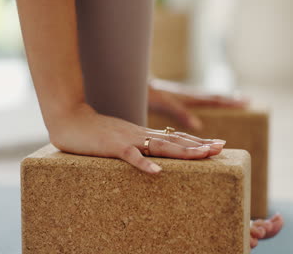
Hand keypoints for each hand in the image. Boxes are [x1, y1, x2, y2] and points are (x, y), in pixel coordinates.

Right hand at [49, 103, 225, 173]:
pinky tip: (158, 172)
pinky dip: (144, 164)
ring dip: (183, 151)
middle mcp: (140, 135)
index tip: (217, 145)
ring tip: (204, 155)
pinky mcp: (113, 147)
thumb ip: (135, 144)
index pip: (175, 138)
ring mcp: (128, 140)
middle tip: (221, 147)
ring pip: (161, 146)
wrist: (70, 120)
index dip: (196, 142)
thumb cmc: (93, 132)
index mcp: (142, 134)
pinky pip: (131, 157)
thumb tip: (150, 154)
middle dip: (199, 145)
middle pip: (175, 141)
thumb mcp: (119, 137)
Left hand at [148, 79, 248, 129]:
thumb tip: (199, 125)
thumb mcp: (164, 105)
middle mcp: (187, 94)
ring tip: (235, 98)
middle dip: (230, 99)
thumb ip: (181, 113)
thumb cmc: (148, 95)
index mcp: (187, 96)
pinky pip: (196, 99)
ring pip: (206, 96)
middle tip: (248, 99)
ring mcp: (182, 95)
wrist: (135, 83)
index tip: (246, 101)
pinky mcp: (176, 97)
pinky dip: (207, 100)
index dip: (229, 101)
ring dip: (221, 98)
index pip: (213, 99)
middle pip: (213, 96)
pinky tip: (207, 102)